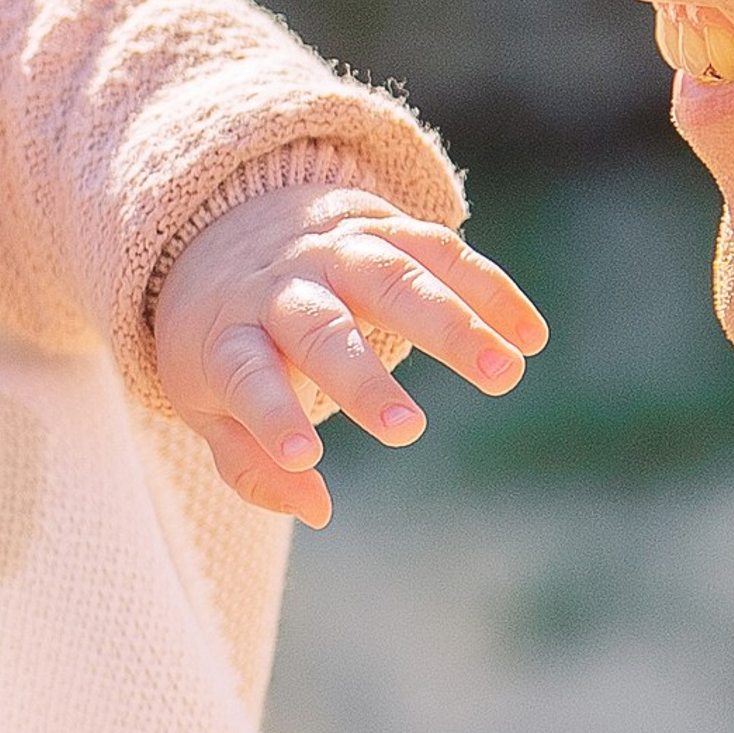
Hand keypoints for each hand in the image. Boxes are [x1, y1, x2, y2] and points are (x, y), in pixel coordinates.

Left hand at [151, 182, 547, 525]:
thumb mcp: (203, 399)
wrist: (223, 223)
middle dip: (362, 378)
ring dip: (451, 324)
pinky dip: (487, 289)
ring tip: (504, 373)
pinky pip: (437, 250)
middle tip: (406, 431)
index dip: (272, 416)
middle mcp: (281, 287)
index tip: (305, 459)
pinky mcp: (380, 227)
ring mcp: (333, 251)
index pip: (247, 376)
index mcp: (228, 335)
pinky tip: (529, 335)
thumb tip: (314, 509)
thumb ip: (248, 462)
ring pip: (391, 278)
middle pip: (320, 327)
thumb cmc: (221, 337)